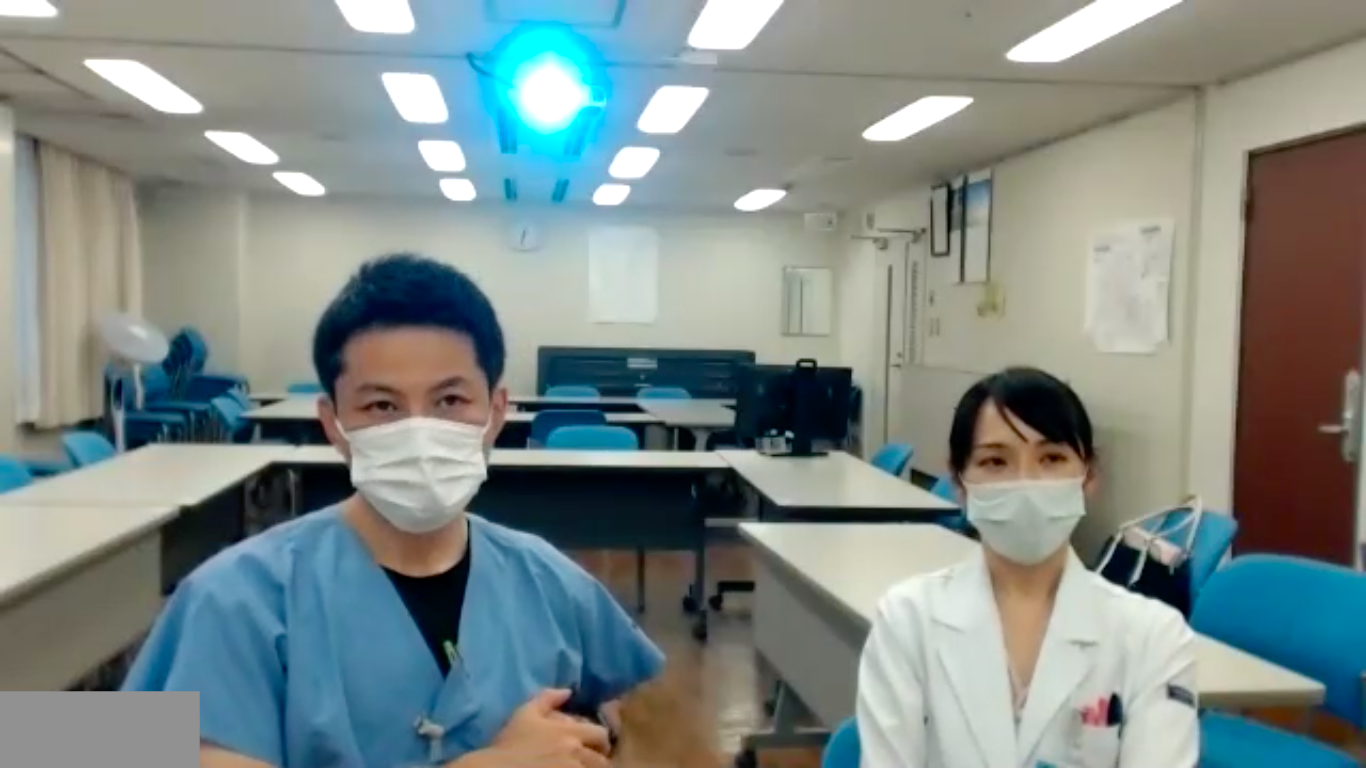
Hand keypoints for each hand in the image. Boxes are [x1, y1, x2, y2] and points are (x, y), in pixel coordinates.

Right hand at [481, 689, 610, 766]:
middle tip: (588, 762)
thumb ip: (547, 697)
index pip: (601, 735)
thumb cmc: (508, 743)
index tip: (594, 746)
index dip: (599, 741)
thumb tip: (567, 691)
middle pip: (601, 759)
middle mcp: (574, 752)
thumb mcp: (525, 713)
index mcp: (568, 732)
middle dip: (597, 760)